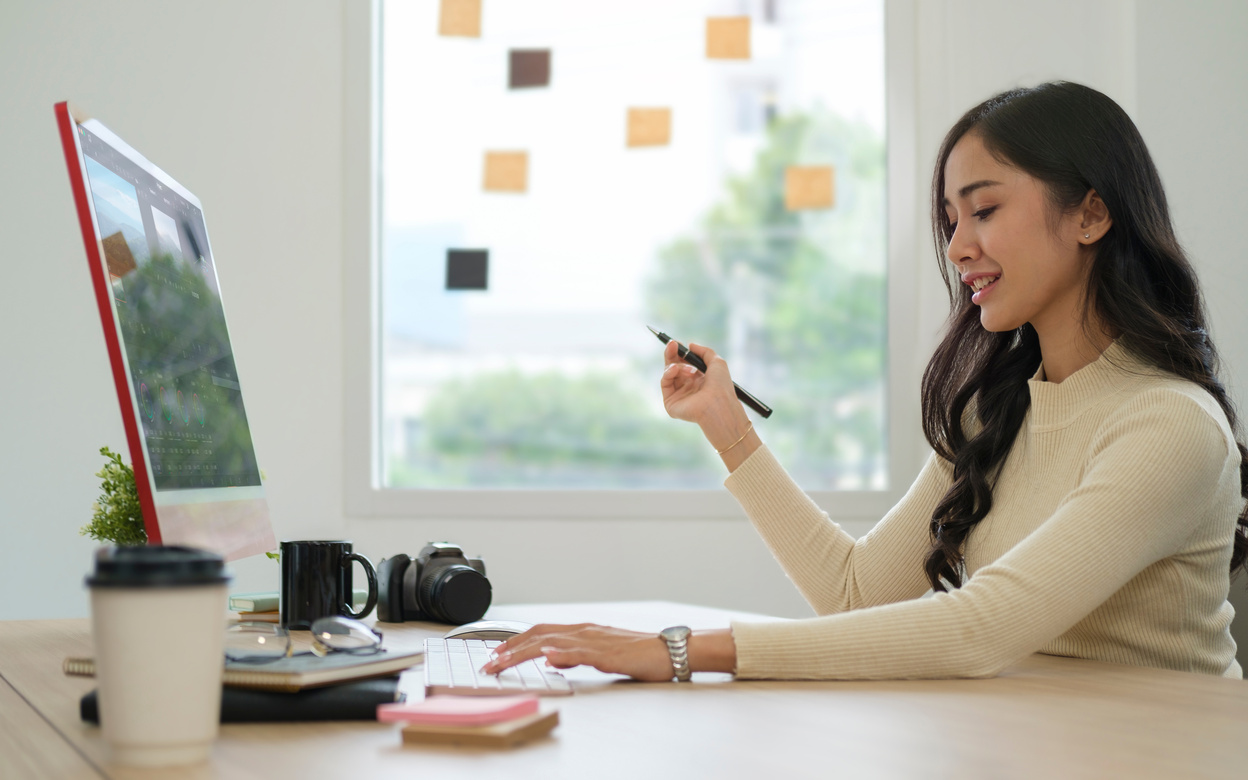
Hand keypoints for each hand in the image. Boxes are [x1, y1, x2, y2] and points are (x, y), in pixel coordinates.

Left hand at [479, 623, 675, 681]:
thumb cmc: (638, 653)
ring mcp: (595, 641)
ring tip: (504, 662)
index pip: (541, 632)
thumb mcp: (600, 655)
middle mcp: (584, 631)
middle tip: (489, 663)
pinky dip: (563, 654)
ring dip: (525, 652)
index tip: (496, 654)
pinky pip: (582, 652)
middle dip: (511, 648)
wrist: (668, 650)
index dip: (516, 642)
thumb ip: (577, 655)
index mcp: (582, 631)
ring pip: (553, 642)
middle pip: (539, 634)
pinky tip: (549, 658)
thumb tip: (554, 660)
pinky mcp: (608, 653)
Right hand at [660, 341, 737, 425]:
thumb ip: (704, 351)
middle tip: (672, 344)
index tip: (677, 343)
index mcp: (699, 379)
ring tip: (690, 370)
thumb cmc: (720, 385)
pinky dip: (668, 373)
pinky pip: (665, 382)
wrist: (717, 403)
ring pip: (669, 372)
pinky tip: (675, 370)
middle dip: (672, 354)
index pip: (685, 363)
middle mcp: (688, 387)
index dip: (680, 353)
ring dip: (676, 365)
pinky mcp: (670, 402)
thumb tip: (690, 345)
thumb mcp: (717, 362)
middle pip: (673, 366)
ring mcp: (678, 395)